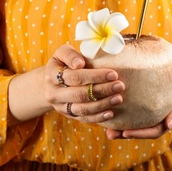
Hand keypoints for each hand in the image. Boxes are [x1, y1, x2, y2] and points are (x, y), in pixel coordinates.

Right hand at [7, 44, 125, 125]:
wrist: (51, 82)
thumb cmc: (63, 63)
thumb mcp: (62, 53)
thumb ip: (70, 55)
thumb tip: (80, 63)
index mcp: (52, 76)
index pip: (75, 77)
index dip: (95, 76)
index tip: (113, 74)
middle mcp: (54, 94)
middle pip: (80, 94)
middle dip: (102, 90)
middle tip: (120, 86)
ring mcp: (61, 107)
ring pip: (83, 109)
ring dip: (103, 104)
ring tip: (119, 98)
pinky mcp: (69, 115)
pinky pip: (84, 119)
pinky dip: (98, 117)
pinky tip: (110, 113)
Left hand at [105, 66, 171, 139]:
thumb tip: (169, 125)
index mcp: (166, 121)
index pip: (153, 132)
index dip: (139, 134)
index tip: (126, 132)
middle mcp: (156, 120)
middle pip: (140, 131)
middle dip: (124, 134)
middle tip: (110, 134)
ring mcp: (149, 113)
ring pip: (134, 124)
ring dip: (120, 128)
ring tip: (106, 129)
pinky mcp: (143, 104)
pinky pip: (132, 112)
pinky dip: (121, 115)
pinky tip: (109, 110)